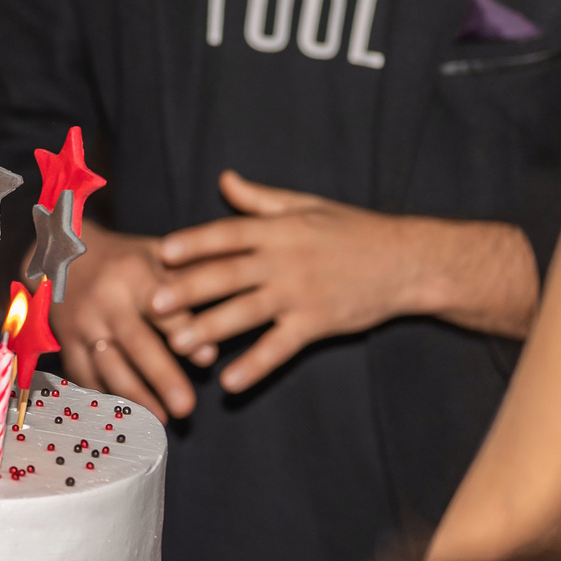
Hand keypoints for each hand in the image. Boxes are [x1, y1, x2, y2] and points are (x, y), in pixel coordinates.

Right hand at [53, 221, 194, 418]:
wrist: (60, 254)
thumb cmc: (123, 258)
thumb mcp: (158, 254)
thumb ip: (195, 277)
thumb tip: (237, 297)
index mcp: (134, 276)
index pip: (163, 307)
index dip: (186, 332)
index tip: (209, 359)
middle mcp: (106, 302)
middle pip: (135, 343)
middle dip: (161, 377)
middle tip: (186, 407)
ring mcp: (82, 325)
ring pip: (107, 365)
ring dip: (134, 396)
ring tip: (161, 419)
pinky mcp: (66, 343)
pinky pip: (83, 375)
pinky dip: (103, 397)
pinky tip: (124, 415)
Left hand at [152, 171, 417, 394]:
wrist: (409, 261)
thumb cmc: (354, 230)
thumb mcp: (306, 205)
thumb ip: (260, 199)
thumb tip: (225, 179)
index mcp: (278, 230)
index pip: (228, 234)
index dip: (194, 242)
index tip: (161, 252)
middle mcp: (284, 261)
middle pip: (228, 275)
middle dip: (188, 290)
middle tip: (152, 305)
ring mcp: (300, 294)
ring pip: (247, 313)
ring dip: (211, 329)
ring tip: (178, 345)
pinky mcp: (317, 323)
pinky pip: (280, 348)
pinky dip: (255, 365)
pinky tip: (229, 382)